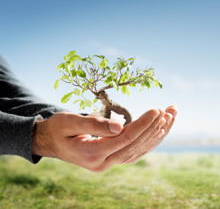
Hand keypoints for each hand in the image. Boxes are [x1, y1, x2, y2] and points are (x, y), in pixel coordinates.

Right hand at [32, 106, 177, 171]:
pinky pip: (134, 152)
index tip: (157, 110)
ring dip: (156, 134)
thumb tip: (120, 126)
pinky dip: (148, 141)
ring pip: (138, 151)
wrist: (50, 142)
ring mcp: (108, 164)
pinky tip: (158, 130)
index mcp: (91, 154)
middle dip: (154, 128)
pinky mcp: (111, 159)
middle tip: (170, 111)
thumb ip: (93, 124)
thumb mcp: (69, 122)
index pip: (124, 139)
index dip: (142, 124)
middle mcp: (103, 164)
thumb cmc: (57, 129)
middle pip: (135, 146)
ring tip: (170, 117)